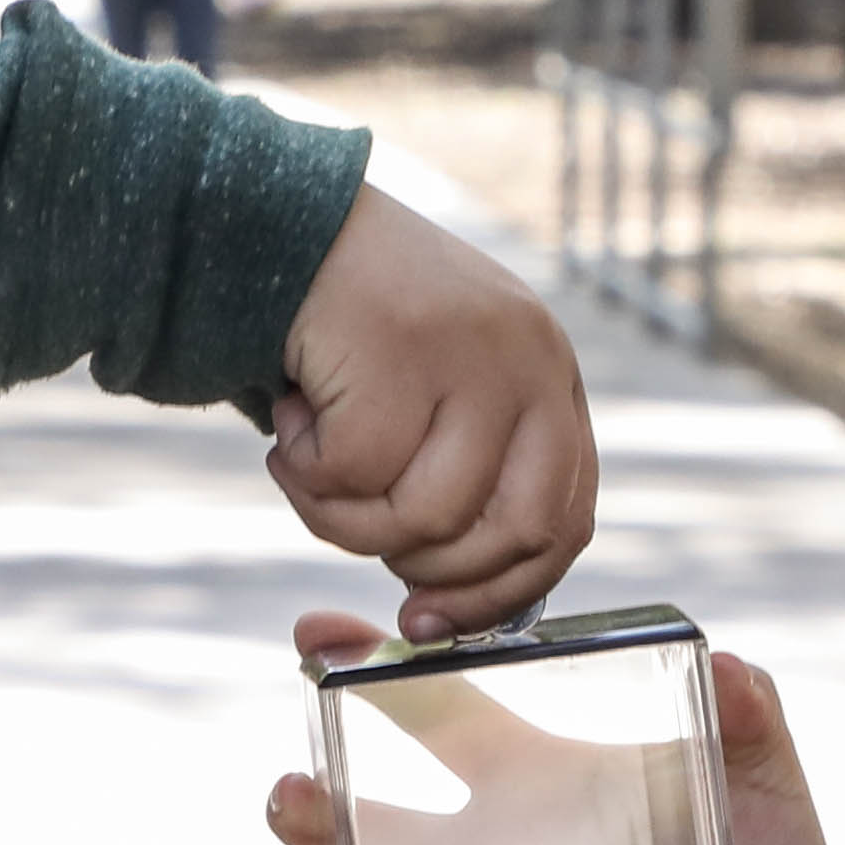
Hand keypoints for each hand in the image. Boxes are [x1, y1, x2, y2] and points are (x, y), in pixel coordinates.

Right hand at [268, 190, 596, 636]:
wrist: (279, 223)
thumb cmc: (351, 332)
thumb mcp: (437, 397)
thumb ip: (463, 478)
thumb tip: (446, 607)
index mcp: (550, 383)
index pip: (566, 522)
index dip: (499, 594)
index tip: (430, 622)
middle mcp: (532, 363)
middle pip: (515, 531)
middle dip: (429, 568)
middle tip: (358, 531)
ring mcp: (474, 353)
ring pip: (426, 516)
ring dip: (343, 517)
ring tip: (304, 462)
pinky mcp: (404, 347)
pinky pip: (356, 474)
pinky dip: (304, 474)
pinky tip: (287, 423)